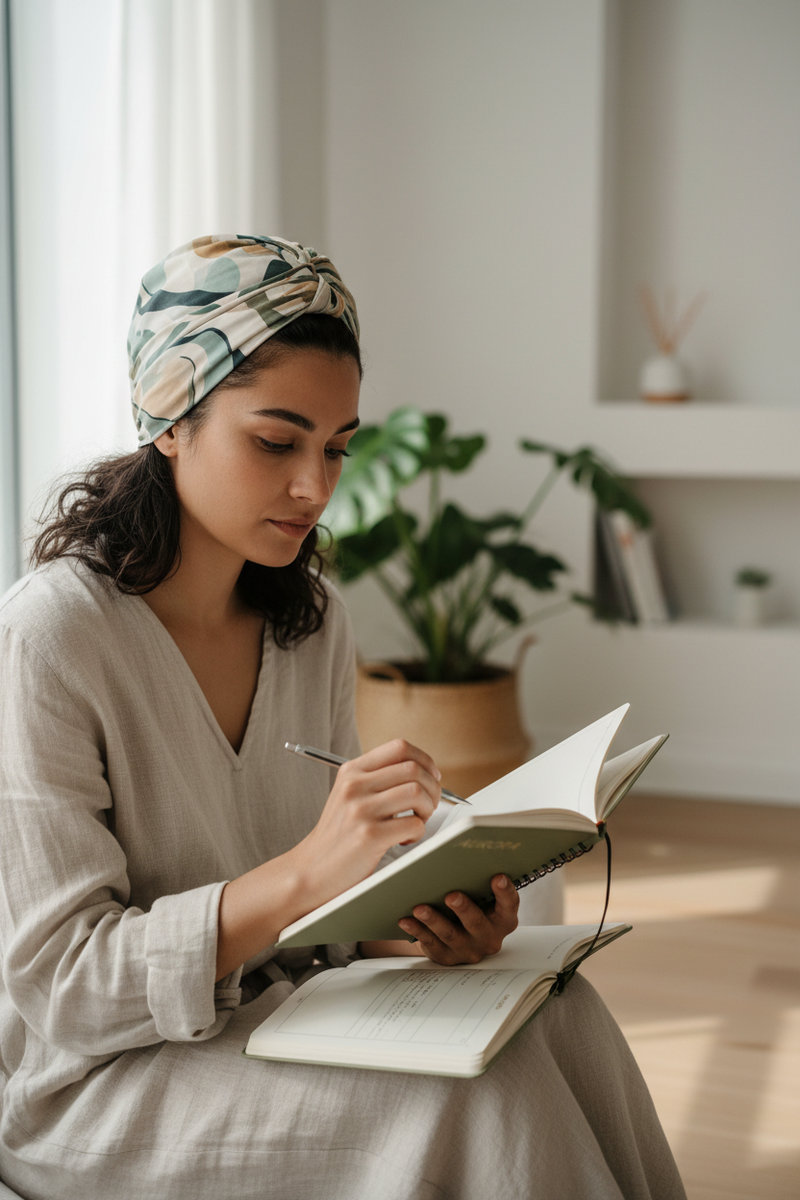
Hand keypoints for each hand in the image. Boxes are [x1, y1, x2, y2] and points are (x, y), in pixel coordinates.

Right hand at [216, 739, 440, 980]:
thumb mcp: (349, 796)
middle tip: (428, 806)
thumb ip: (377, 780)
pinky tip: (403, 841)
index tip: (431, 776)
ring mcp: (360, 810)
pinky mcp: (368, 836)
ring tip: (416, 823)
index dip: (424, 760)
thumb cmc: (338, 836)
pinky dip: (417, 834)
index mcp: (352, 771)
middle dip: (432, 788)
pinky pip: (413, 824)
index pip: (399, 747)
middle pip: (413, 769)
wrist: (310, 871)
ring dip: (427, 810)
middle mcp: (354, 785)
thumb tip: (424, 772)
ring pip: (417, 793)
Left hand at [397, 874, 518, 965]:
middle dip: (464, 909)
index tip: (498, 876)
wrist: (459, 937)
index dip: (505, 892)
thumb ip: (476, 880)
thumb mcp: (480, 895)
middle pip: (477, 923)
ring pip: (450, 935)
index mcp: (502, 919)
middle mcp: (488, 937)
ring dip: (434, 920)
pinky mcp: (447, 956)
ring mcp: (468, 949)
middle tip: (451, 896)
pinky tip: (406, 920)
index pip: (509, 905)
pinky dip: (417, 931)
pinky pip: (431, 944)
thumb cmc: (472, 906)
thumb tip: (457, 855)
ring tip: (420, 908)